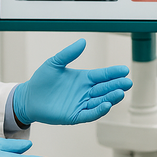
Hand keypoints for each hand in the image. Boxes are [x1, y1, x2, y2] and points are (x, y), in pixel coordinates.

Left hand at [13, 38, 131, 125]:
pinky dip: (99, 110)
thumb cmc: (42, 80)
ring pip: (100, 101)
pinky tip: (106, 105)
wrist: (28, 97)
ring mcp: (81, 104)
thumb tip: (82, 41)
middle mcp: (85, 92)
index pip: (102, 75)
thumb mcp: (55, 63)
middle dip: (117, 85)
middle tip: (127, 82)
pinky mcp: (75, 116)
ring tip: (120, 93)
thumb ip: (69, 53)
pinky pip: (90, 113)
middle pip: (105, 88)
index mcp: (83, 78)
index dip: (113, 73)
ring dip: (111, 98)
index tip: (124, 70)